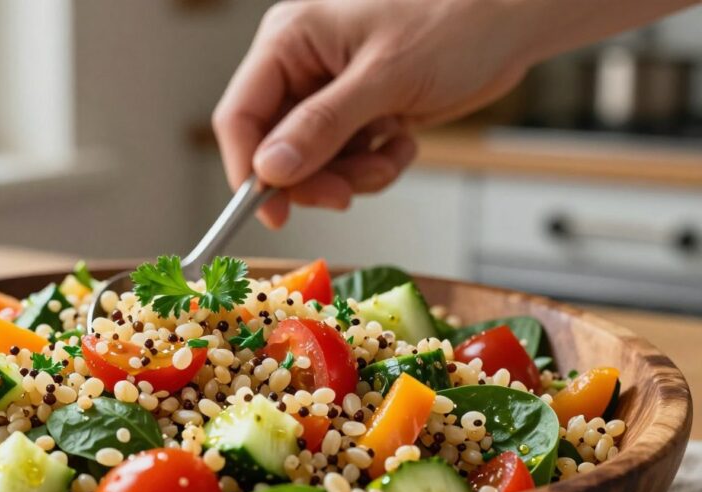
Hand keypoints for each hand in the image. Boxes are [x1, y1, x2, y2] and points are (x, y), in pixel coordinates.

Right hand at [213, 0, 534, 228]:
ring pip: (314, 163)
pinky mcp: (361, 112)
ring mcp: (331, 93)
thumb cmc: (455, 20)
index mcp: (289, 41)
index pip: (240, 116)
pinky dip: (375, 164)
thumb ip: (322, 126)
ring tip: (389, 156)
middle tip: (343, 196)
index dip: (248, 169)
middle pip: (275, 148)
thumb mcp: (384, 77)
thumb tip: (269, 170)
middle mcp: (302, 67)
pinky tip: (404, 140)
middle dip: (313, 177)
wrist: (514, 19)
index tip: (272, 211)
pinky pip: (347, 161)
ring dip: (352, 175)